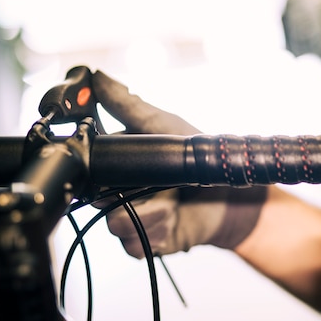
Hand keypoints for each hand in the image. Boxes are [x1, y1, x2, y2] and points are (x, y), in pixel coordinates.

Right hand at [90, 70, 266, 256]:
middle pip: (98, 199)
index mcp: (118, 166)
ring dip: (150, 210)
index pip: (90, 169)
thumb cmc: (197, 156)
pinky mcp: (144, 244)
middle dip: (128, 191)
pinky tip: (174, 219)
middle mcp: (118, 195)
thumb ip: (128, 105)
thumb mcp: (162, 125)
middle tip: (158, 183)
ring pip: (116, 222)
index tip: (118, 167)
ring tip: (174, 199)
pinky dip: (157, 230)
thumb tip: (97, 76)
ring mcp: (130, 220)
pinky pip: (134, 243)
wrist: (230, 198)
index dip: (96, 168)